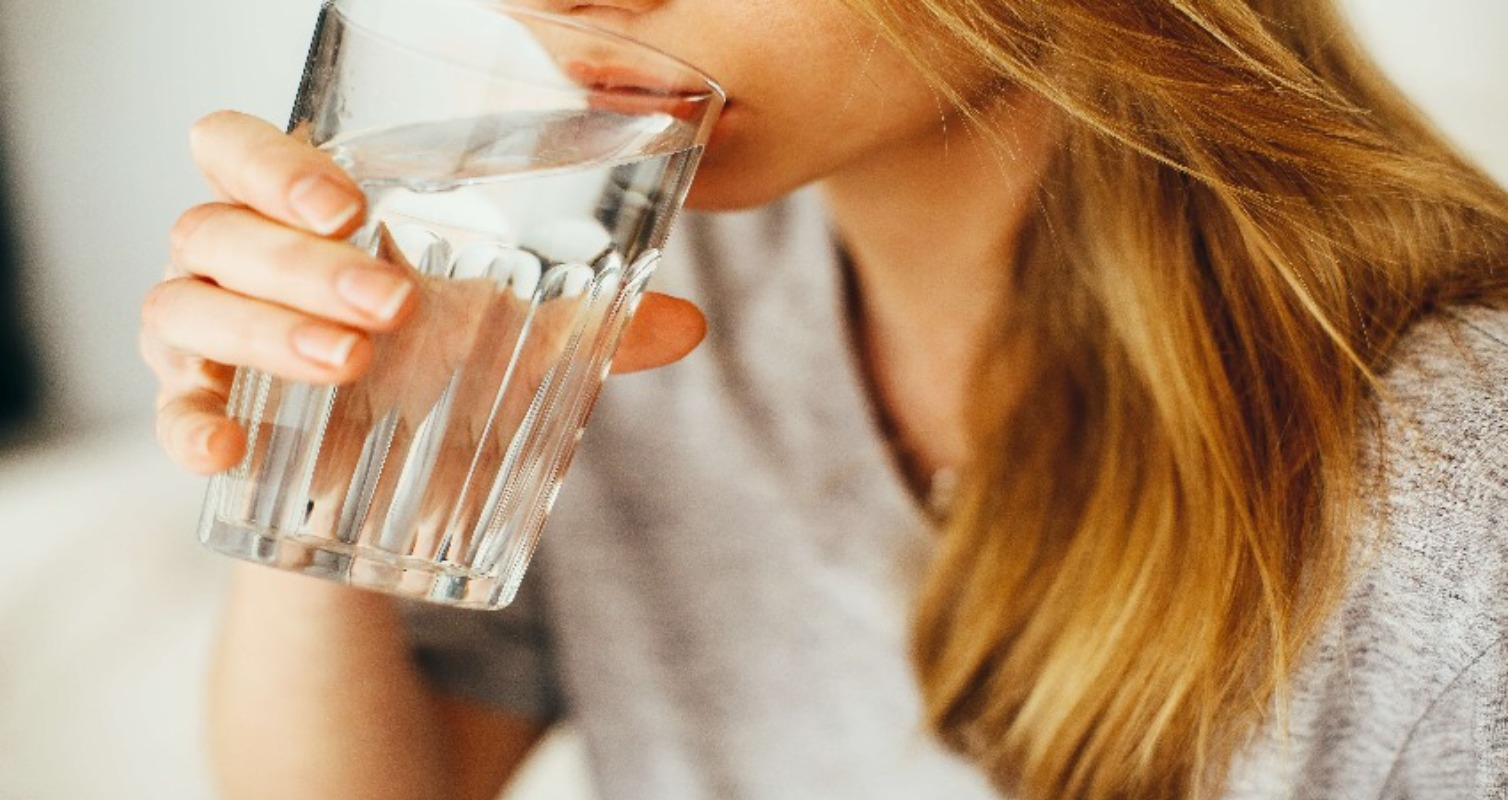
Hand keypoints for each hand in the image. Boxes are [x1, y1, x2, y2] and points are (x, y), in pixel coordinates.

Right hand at [141, 110, 706, 476]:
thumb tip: (688, 323)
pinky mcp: (200, 412)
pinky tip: (229, 446)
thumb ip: (590, 328)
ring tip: (352, 363)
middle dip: (298, 261)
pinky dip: (187, 424)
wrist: (383, 489)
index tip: (346, 202)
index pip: (238, 147)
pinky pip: (167, 410)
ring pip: (182, 303)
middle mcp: (236, 261)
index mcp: (301, 216)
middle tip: (391, 303)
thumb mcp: (511, 346)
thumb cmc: (436, 377)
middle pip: (216, 225)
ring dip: (263, 330)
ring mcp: (206, 337)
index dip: (273, 161)